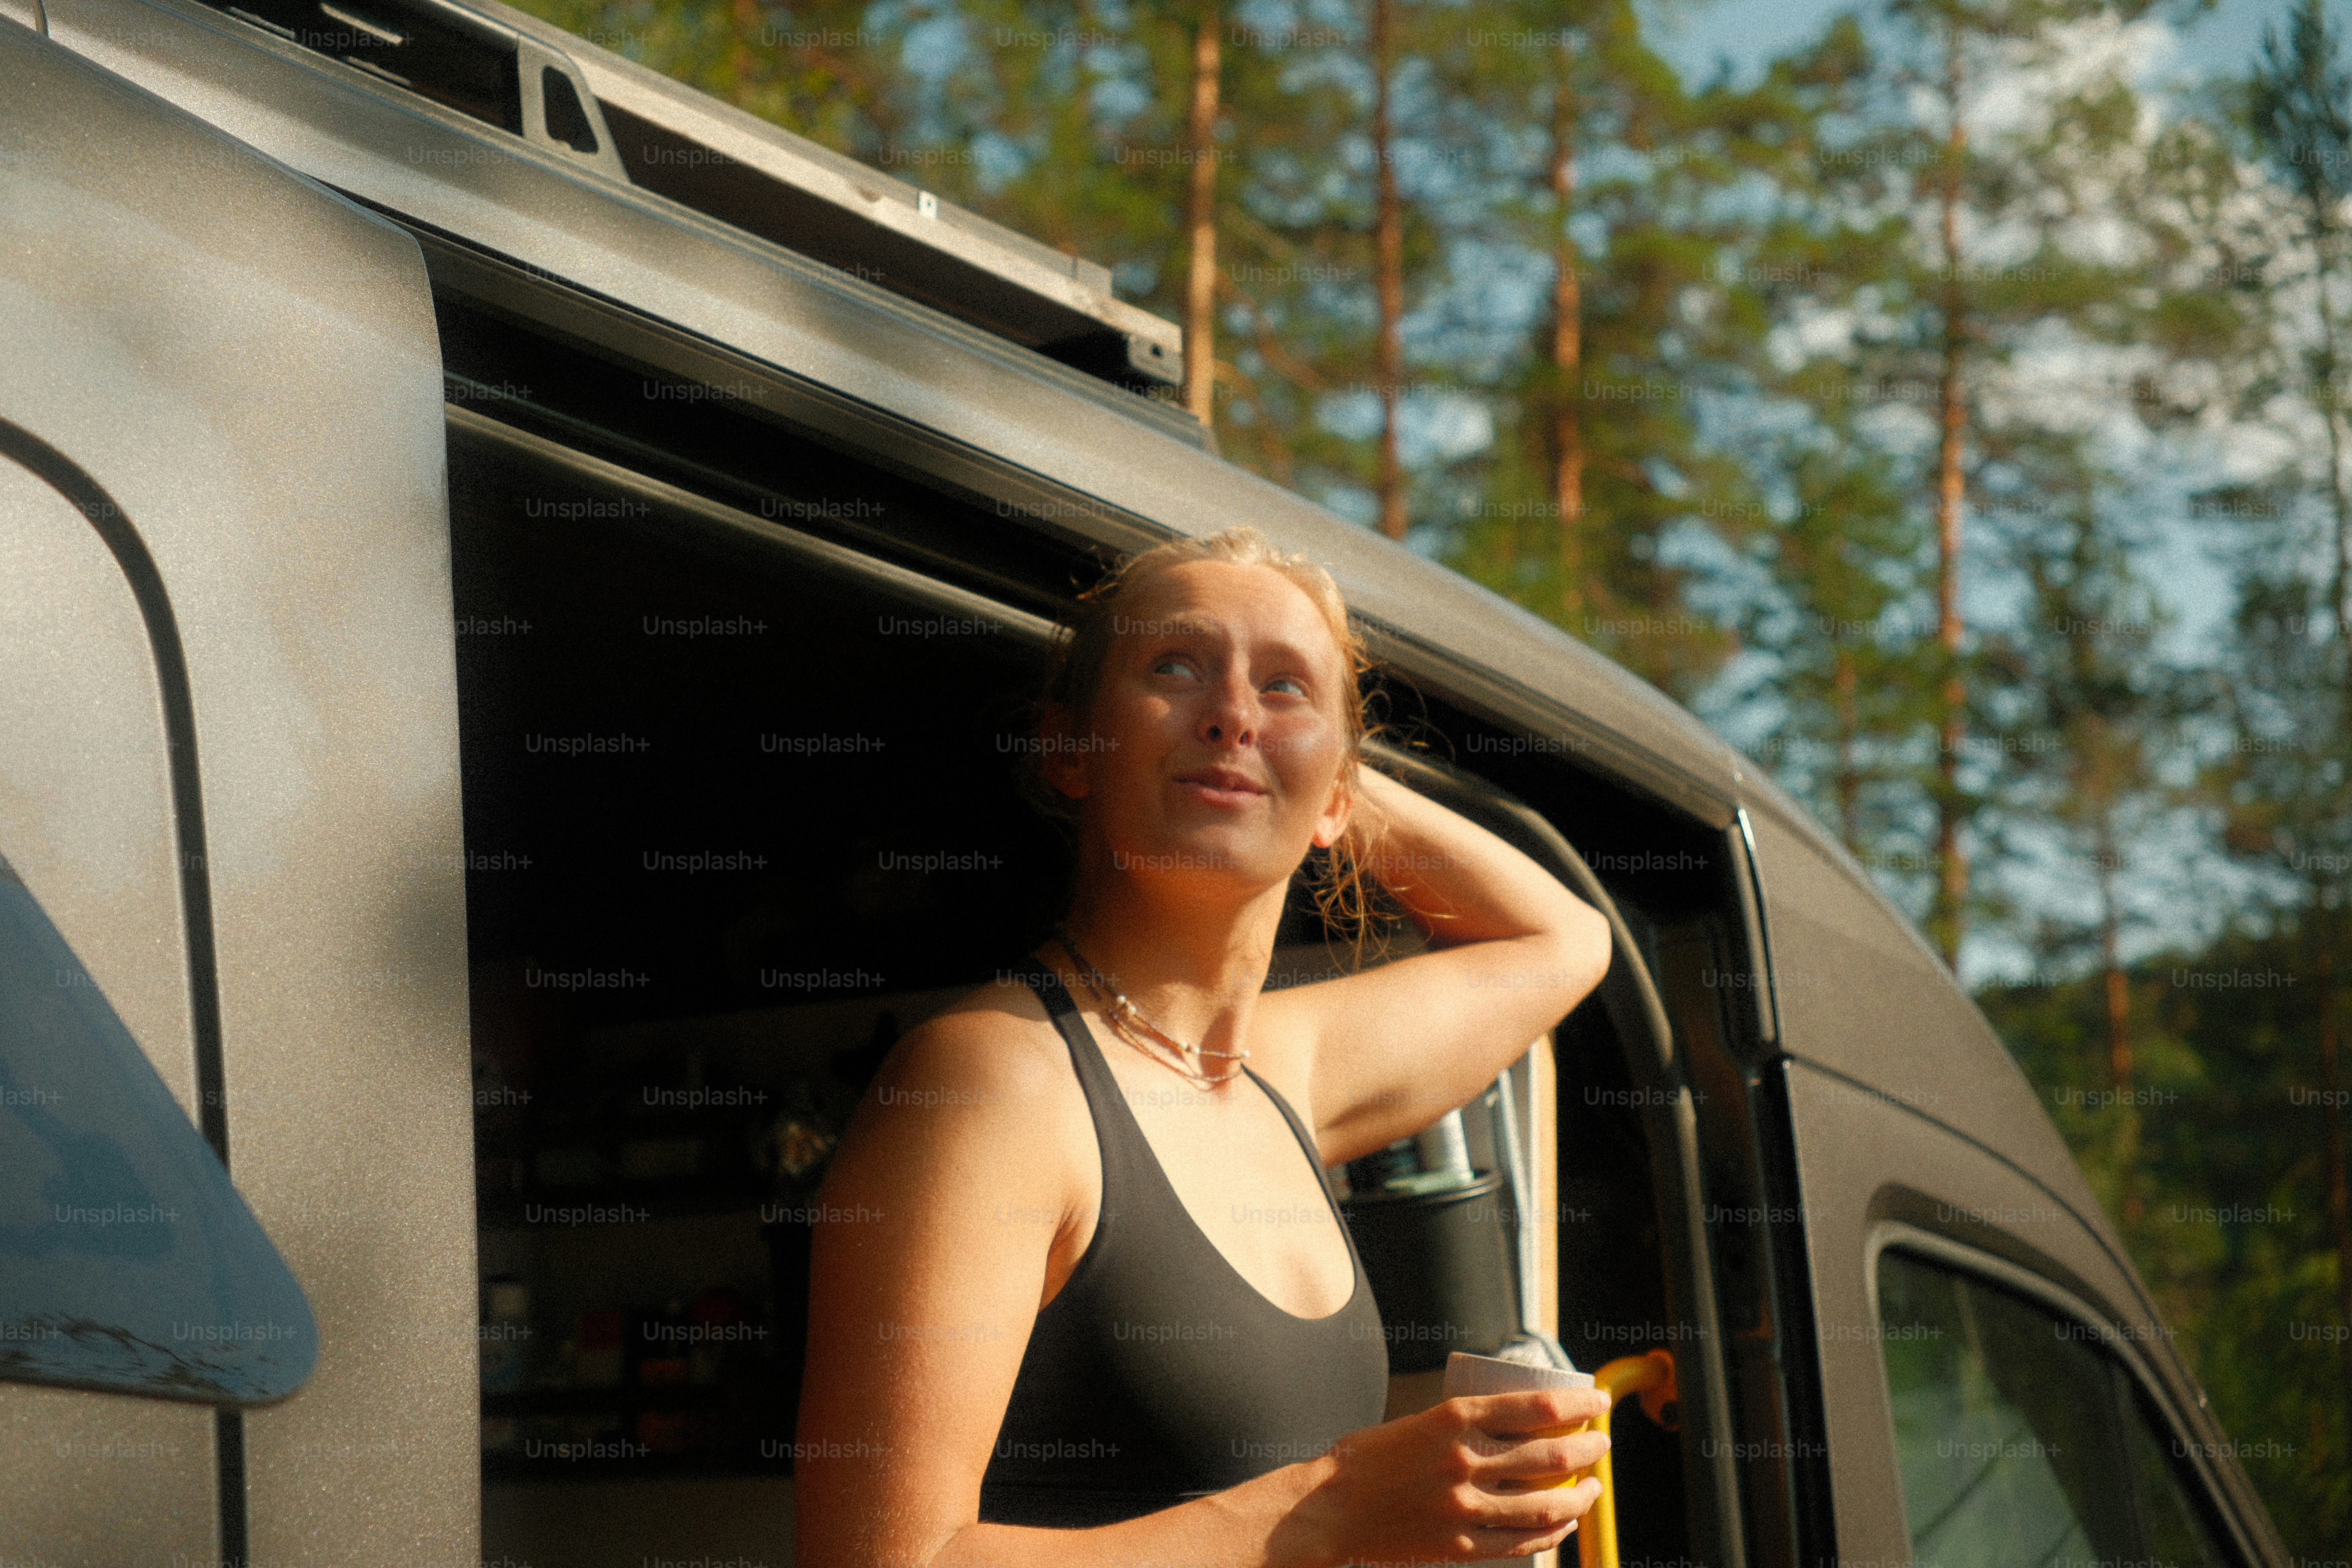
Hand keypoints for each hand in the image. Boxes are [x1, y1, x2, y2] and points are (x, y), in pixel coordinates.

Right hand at [1288, 1386, 1612, 1565]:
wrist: (1330, 1509)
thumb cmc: (1370, 1459)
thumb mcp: (1420, 1421)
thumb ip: (1465, 1426)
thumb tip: (1523, 1424)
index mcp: (1453, 1419)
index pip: (1538, 1408)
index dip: (1579, 1407)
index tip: (1598, 1405)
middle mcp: (1463, 1461)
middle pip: (1551, 1457)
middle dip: (1588, 1450)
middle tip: (1600, 1444)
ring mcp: (1462, 1507)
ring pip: (1545, 1505)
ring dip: (1580, 1496)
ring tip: (1591, 1486)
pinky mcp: (1458, 1545)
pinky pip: (1522, 1541)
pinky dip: (1552, 1532)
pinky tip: (1564, 1522)